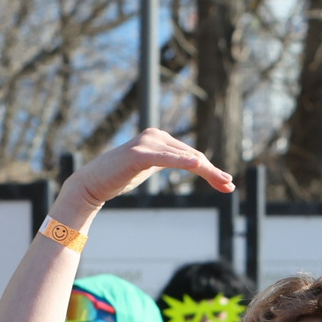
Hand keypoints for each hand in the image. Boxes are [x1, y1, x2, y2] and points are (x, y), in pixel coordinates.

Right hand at [58, 129, 234, 222]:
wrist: (91, 184)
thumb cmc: (119, 177)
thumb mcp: (148, 169)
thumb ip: (166, 161)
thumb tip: (187, 163)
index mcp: (160, 138)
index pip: (191, 155)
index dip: (211, 170)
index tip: (226, 184)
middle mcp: (155, 136)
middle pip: (192, 156)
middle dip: (213, 172)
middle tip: (230, 186)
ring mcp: (147, 143)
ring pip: (185, 158)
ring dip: (207, 171)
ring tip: (223, 182)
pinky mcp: (139, 154)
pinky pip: (166, 159)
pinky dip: (182, 162)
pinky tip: (197, 165)